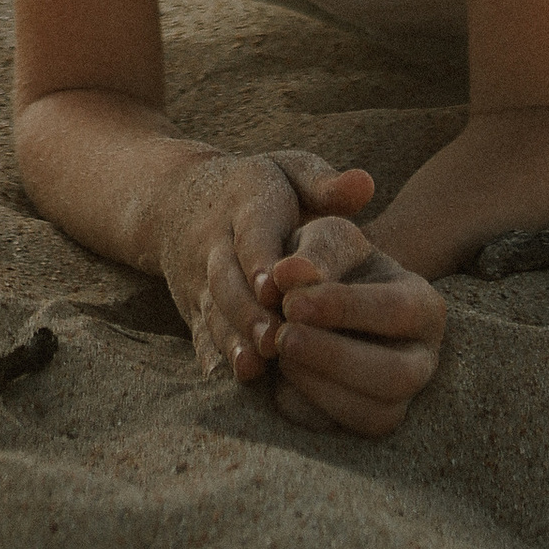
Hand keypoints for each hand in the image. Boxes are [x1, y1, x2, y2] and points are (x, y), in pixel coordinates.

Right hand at [170, 154, 375, 380]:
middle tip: (274, 339)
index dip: (262, 258)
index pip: (253, 230)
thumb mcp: (291, 171)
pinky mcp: (193, 304)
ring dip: (232, 338)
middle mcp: (215, 238)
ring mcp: (199, 275)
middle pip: (226, 277)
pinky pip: (200, 330)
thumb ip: (326, 183)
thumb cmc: (261, 187)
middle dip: (247, 310)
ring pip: (212, 308)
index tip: (278, 286)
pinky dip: (216, 355)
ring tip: (257, 365)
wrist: (184, 197)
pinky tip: (236, 377)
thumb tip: (364, 185)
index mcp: (247, 200)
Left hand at [257, 217, 446, 437]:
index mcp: (423, 307)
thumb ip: (312, 252)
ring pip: (374, 415)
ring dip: (318, 387)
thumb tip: (286, 275)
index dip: (343, 309)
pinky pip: (336, 430)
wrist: (318, 295)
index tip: (291, 301)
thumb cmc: (329, 261)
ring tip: (279, 353)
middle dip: (334, 359)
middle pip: (396, 376)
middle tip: (281, 337)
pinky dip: (302, 406)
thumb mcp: (326, 239)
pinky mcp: (360, 422)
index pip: (396, 311)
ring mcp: (397, 399)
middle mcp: (421, 360)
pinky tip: (278, 376)